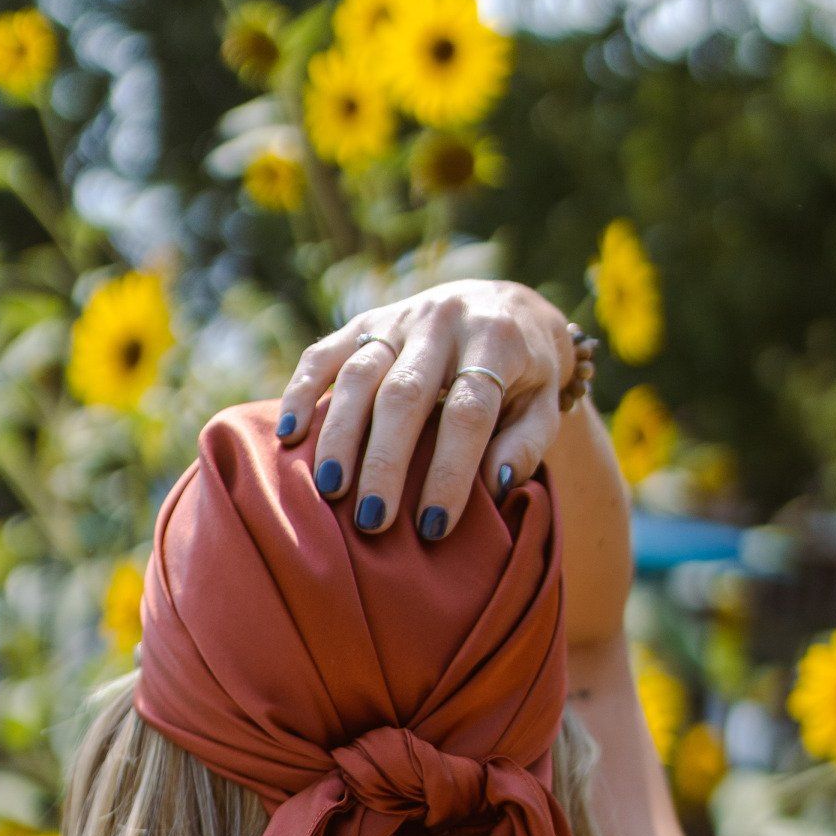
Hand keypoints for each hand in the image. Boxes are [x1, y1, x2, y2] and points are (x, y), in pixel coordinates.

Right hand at [274, 280, 574, 540]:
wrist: (508, 307)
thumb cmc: (528, 377)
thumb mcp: (545, 407)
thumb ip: (526, 444)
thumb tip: (496, 485)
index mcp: (497, 341)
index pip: (468, 411)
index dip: (450, 471)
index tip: (434, 527)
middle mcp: (444, 320)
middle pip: (405, 394)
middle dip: (386, 460)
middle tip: (372, 521)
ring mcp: (400, 317)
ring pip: (360, 373)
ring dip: (340, 435)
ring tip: (330, 491)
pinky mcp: (367, 320)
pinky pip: (326, 352)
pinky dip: (302, 391)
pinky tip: (290, 436)